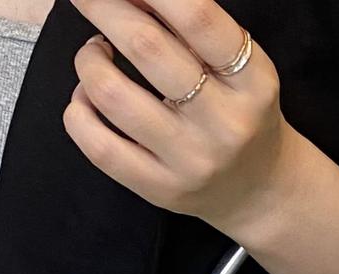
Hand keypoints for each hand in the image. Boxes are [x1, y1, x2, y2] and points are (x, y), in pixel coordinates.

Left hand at [63, 0, 294, 232]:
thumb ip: (194, 29)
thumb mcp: (241, 68)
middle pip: (146, 46)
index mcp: (252, 82)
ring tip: (95, 53)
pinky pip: (98, 146)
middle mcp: (224, 124)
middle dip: (103, 7)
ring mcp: (190, 161)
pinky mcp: (161, 189)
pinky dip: (78, 111)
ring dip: (88, 60)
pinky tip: (88, 98)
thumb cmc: (240, 114)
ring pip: (111, 94)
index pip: (197, 17)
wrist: (260, 191)